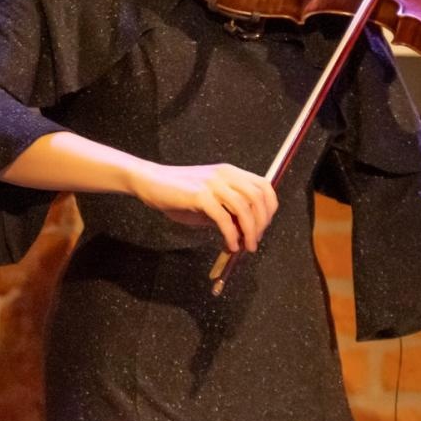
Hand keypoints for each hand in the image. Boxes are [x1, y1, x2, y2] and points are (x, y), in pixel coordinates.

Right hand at [126, 161, 278, 252]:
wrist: (150, 183)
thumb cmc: (179, 194)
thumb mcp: (209, 200)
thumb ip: (228, 211)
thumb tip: (246, 233)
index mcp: (230, 172)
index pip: (264, 186)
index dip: (269, 209)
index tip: (263, 227)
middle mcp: (225, 174)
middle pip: (258, 197)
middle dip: (261, 223)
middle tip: (254, 241)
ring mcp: (212, 183)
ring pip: (243, 208)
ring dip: (249, 231)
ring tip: (245, 247)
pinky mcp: (200, 195)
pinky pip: (223, 218)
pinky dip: (231, 235)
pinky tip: (230, 245)